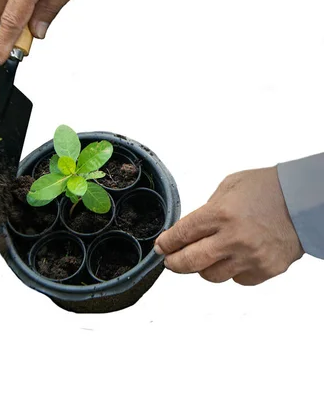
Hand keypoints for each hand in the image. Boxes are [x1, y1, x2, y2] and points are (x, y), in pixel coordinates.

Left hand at [154, 167, 303, 284]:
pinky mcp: (264, 270)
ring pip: (211, 276)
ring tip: (206, 256)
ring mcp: (250, 258)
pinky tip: (235, 257)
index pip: (183, 234)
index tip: (161, 247)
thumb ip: (208, 209)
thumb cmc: (268, 188)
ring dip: (203, 268)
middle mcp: (233, 239)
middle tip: (170, 261)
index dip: (167, 243)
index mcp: (221, 214)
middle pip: (190, 262)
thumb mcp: (229, 186)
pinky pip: (237, 279)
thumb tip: (190, 230)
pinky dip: (231, 271)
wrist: (304, 201)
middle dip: (174, 263)